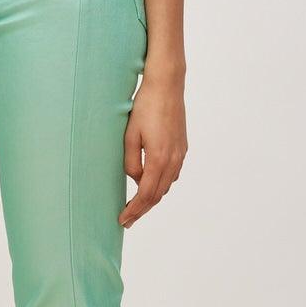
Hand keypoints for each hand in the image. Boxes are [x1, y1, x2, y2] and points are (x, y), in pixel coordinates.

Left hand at [118, 73, 186, 226]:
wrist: (167, 86)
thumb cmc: (145, 107)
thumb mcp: (129, 136)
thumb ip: (131, 162)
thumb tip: (136, 180)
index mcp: (158, 159)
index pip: (145, 195)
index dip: (134, 210)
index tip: (123, 220)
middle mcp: (173, 160)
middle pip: (157, 195)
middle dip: (142, 209)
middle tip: (128, 219)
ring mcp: (180, 154)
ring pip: (166, 186)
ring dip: (152, 198)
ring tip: (136, 204)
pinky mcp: (182, 148)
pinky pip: (172, 174)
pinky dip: (161, 184)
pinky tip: (151, 182)